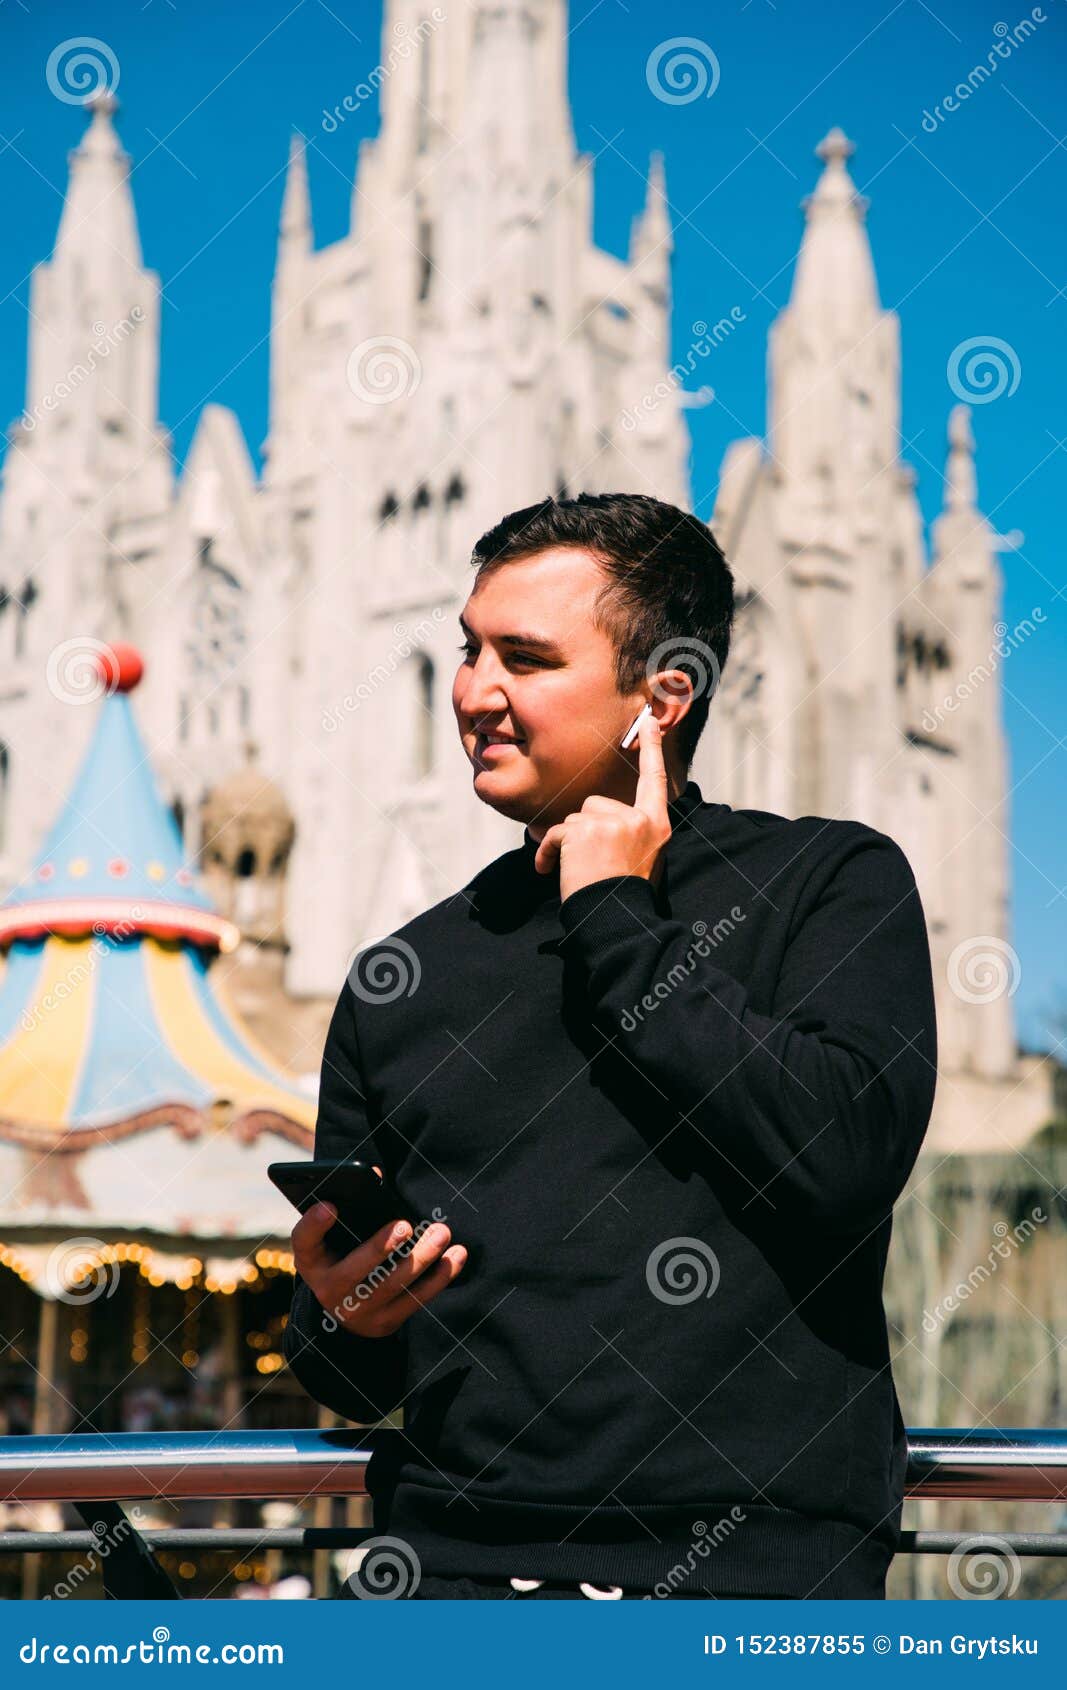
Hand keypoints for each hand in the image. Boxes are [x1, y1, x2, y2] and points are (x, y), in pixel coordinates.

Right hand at [291, 1176, 466, 1337]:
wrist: (346, 1312)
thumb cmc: (343, 1257)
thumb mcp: (335, 1238)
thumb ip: (351, 1208)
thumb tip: (378, 1173)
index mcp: (312, 1261)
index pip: (304, 1241)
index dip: (314, 1224)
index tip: (331, 1205)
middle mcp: (329, 1290)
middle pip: (355, 1269)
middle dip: (381, 1247)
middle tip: (406, 1225)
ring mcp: (358, 1311)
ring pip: (393, 1284)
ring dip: (422, 1258)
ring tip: (442, 1233)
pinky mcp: (386, 1322)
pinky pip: (416, 1300)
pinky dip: (439, 1277)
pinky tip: (456, 1257)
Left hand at [533, 710, 671, 902]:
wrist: (616, 923)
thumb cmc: (622, 899)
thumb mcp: (639, 860)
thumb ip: (627, 833)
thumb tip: (592, 819)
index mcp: (656, 826)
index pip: (654, 780)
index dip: (651, 749)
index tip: (648, 720)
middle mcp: (639, 819)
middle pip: (595, 805)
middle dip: (583, 831)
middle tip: (590, 864)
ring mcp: (614, 822)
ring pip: (573, 819)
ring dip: (565, 845)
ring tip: (577, 872)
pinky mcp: (587, 829)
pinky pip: (556, 832)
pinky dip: (548, 852)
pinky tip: (551, 871)